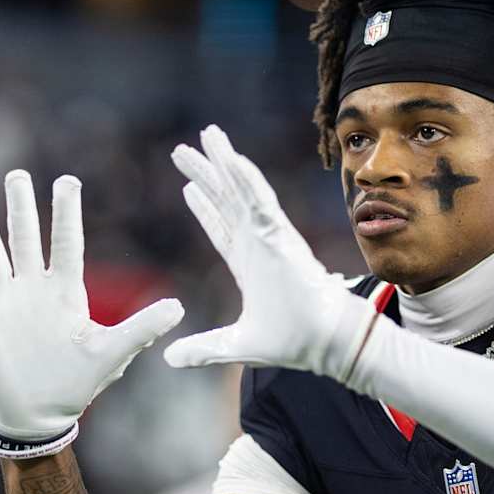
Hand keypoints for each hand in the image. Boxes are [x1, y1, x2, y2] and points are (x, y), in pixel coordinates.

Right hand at [0, 170, 183, 441]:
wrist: (39, 416)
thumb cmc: (76, 384)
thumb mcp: (111, 354)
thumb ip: (141, 329)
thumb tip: (179, 307)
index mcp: (66, 292)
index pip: (67, 245)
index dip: (66, 214)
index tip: (67, 181)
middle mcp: (34, 291)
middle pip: (26, 241)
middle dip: (21, 209)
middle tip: (17, 175)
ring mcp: (6, 305)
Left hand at [168, 126, 373, 378]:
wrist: (324, 343)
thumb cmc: (293, 341)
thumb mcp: (235, 346)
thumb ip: (203, 349)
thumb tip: (168, 359)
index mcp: (248, 264)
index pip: (221, 227)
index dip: (205, 206)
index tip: (189, 186)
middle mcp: (257, 244)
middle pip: (226, 199)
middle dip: (206, 173)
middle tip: (183, 149)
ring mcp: (269, 236)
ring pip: (241, 189)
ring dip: (224, 162)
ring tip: (207, 135)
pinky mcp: (281, 236)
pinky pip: (261, 201)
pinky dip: (247, 179)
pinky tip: (232, 158)